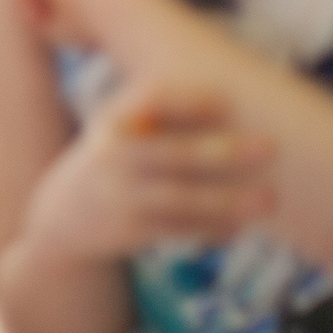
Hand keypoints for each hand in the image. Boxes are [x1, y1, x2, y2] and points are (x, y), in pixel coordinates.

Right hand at [25, 81, 277, 260]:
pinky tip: (240, 228)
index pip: (150, 101)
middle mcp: (112, 156)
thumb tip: (231, 102)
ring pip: (179, 198)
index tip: (223, 101)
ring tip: (270, 199)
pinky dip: (211, 229)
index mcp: (114, 121)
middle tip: (271, 147)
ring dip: (227, 199)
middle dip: (221, 150)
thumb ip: (161, 117)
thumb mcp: (119, 129)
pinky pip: (177, 230)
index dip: (185, 101)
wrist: (61, 214)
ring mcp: (119, 195)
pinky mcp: (128, 230)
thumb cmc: (111, 161)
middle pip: (170, 152)